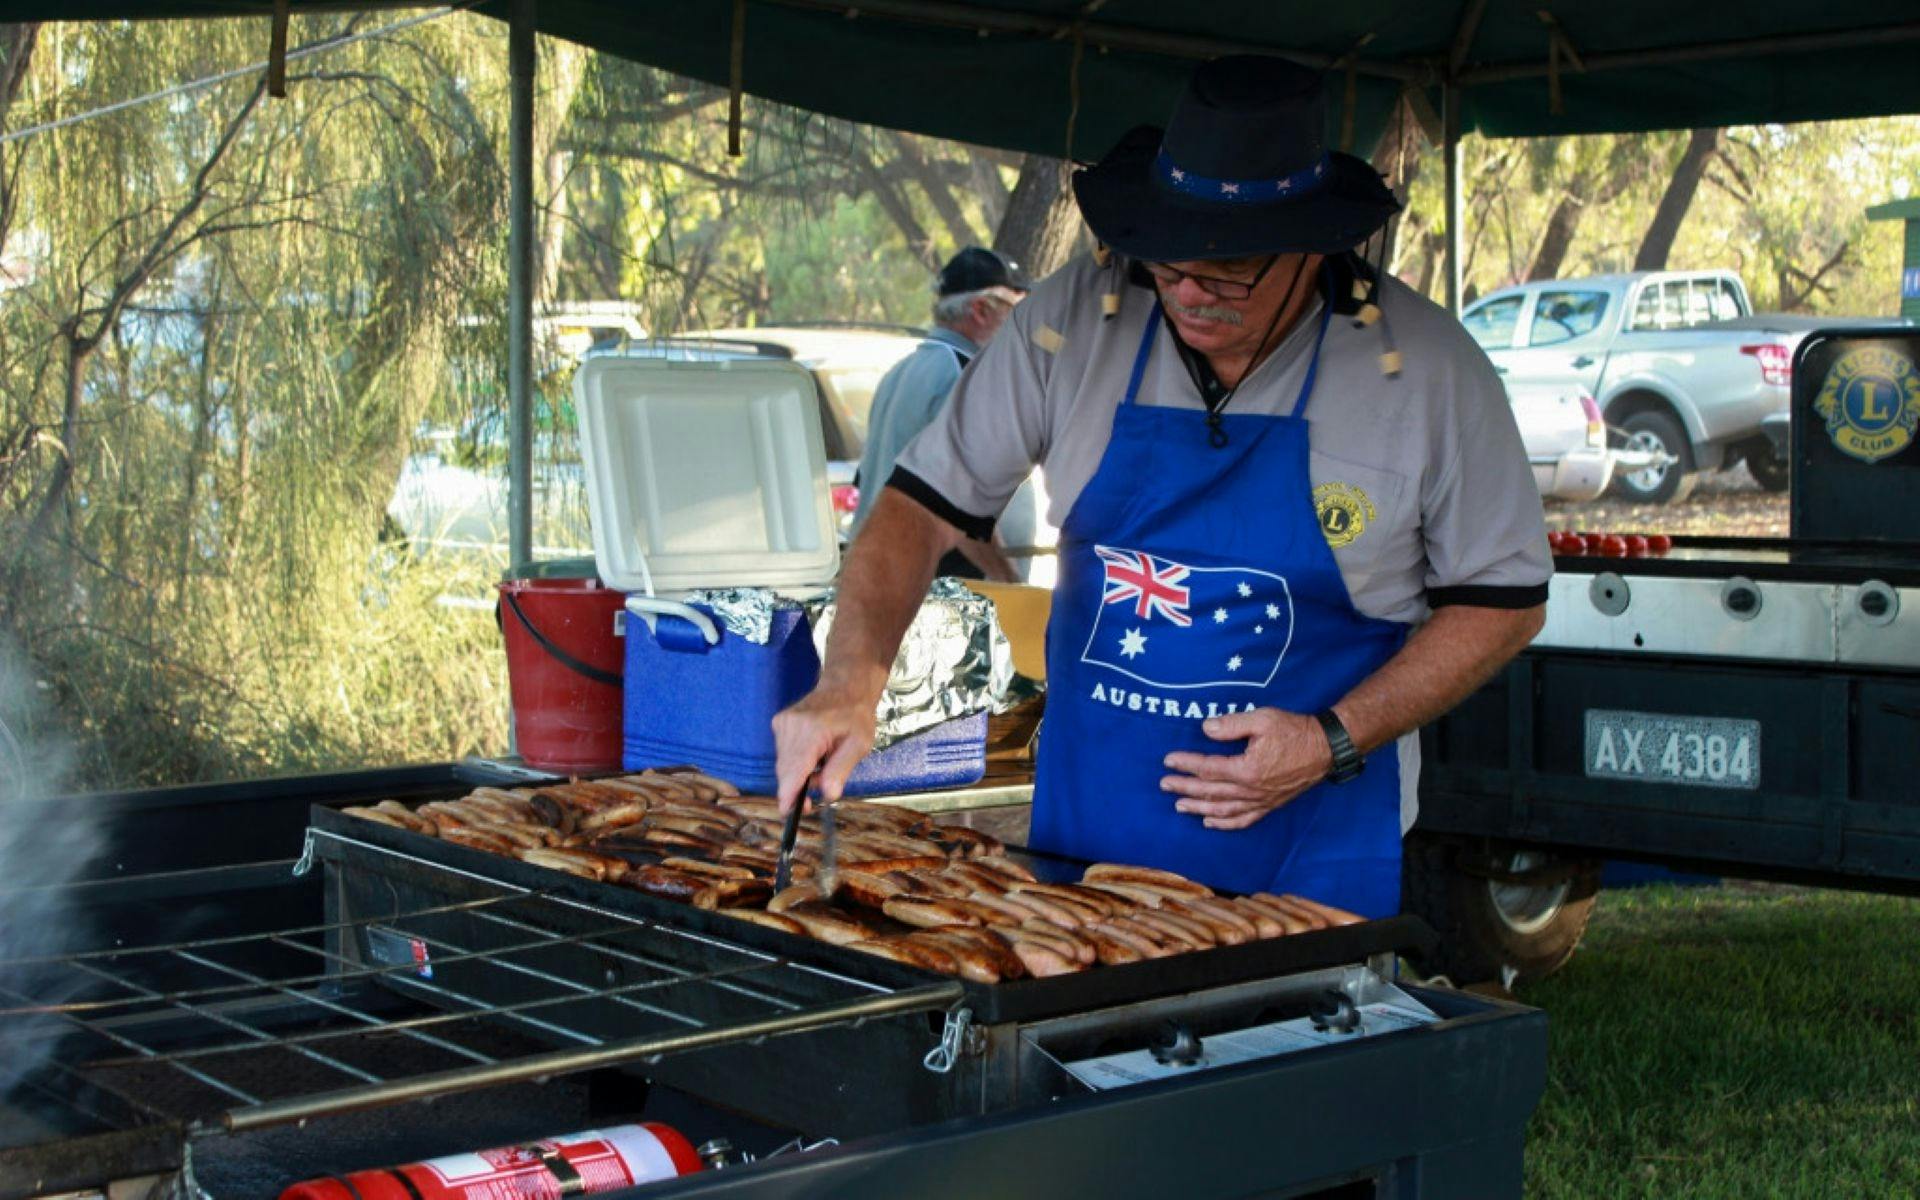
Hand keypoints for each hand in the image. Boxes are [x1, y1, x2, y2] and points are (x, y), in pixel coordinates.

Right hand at [772, 685, 877, 813]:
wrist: (845, 687)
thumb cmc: (855, 715)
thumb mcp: (859, 744)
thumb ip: (840, 770)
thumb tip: (828, 795)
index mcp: (811, 731)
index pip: (793, 770)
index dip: (788, 795)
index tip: (788, 813)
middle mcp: (790, 726)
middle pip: (786, 771)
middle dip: (798, 788)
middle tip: (818, 794)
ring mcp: (782, 723)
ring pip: (783, 765)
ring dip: (799, 774)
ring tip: (822, 765)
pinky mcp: (779, 723)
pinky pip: (783, 754)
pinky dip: (796, 762)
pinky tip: (813, 755)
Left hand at [1160, 708, 1334, 830]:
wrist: (1325, 748)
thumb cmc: (1294, 731)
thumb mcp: (1262, 719)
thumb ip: (1231, 725)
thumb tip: (1205, 729)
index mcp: (1247, 769)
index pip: (1208, 768)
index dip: (1186, 764)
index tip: (1168, 761)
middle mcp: (1252, 790)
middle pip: (1211, 792)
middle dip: (1185, 788)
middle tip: (1165, 784)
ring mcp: (1262, 801)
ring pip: (1224, 810)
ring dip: (1199, 808)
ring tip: (1179, 805)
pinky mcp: (1270, 805)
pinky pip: (1244, 820)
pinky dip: (1225, 823)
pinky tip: (1210, 822)